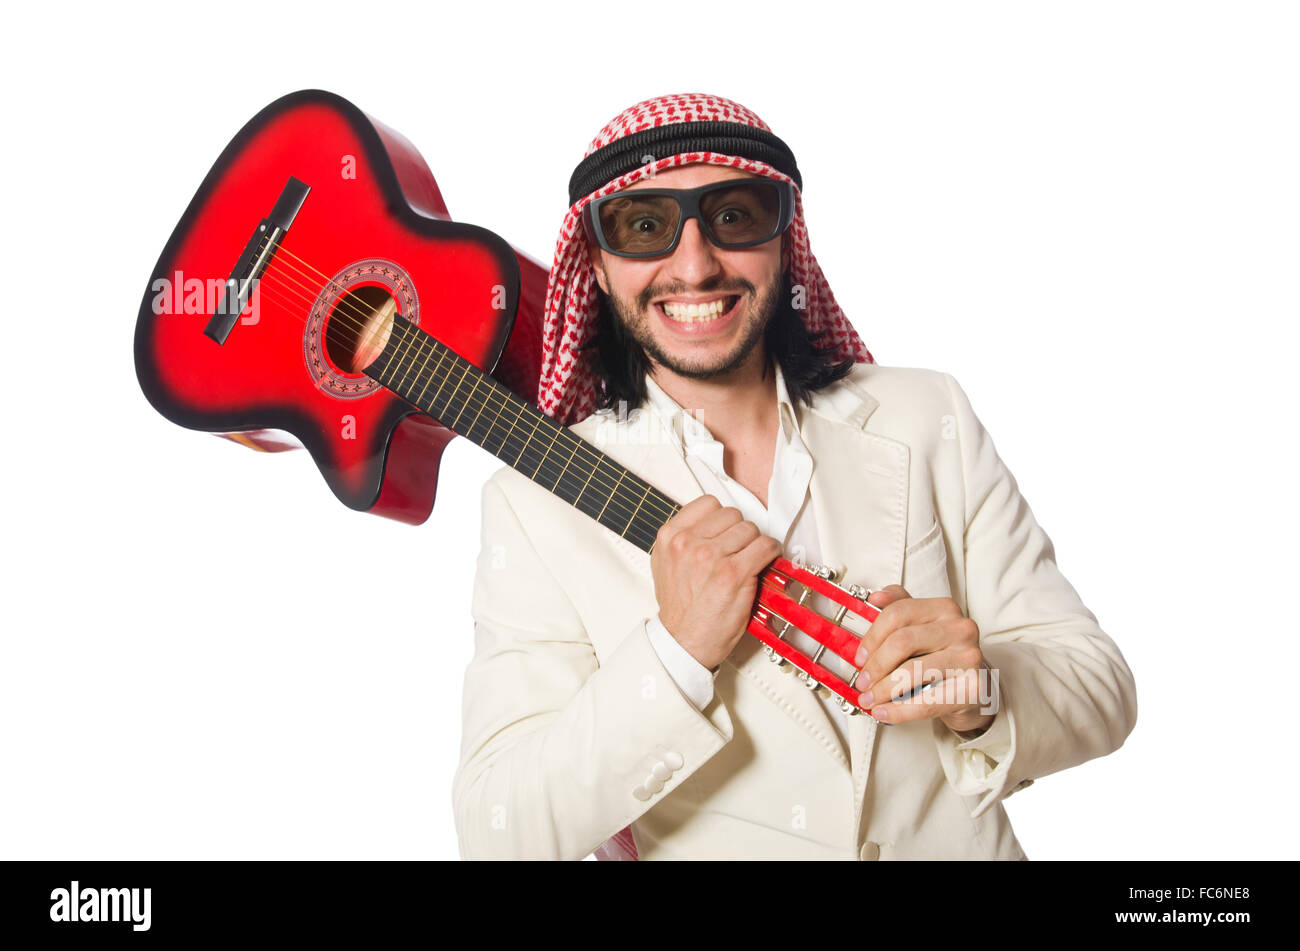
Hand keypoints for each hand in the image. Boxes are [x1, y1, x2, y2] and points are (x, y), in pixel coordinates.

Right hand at [652, 495, 782, 669]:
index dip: (721, 519)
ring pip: (750, 529)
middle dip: (738, 532)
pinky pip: (765, 545)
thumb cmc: (680, 610)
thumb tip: (709, 525)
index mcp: (670, 537)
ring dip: (754, 544)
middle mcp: (689, 543)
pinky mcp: (734, 573)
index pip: (709, 503)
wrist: (684, 642)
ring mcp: (711, 556)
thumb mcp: (666, 565)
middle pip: (732, 514)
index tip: (726, 531)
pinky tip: (764, 562)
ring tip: (747, 561)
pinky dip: (771, 552)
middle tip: (736, 552)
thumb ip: (683, 540)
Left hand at [854, 585, 996, 733]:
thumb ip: (899, 606)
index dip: (872, 637)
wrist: (975, 688)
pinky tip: (883, 712)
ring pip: (912, 672)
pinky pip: (927, 702)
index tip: (860, 657)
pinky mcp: (972, 688)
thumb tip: (875, 597)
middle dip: (875, 665)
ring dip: (883, 690)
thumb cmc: (943, 656)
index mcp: (944, 608)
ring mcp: (969, 658)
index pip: (898, 614)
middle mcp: (960, 629)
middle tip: (862, 682)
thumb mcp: (922, 627)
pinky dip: (898, 710)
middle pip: (902, 642)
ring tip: (869, 699)